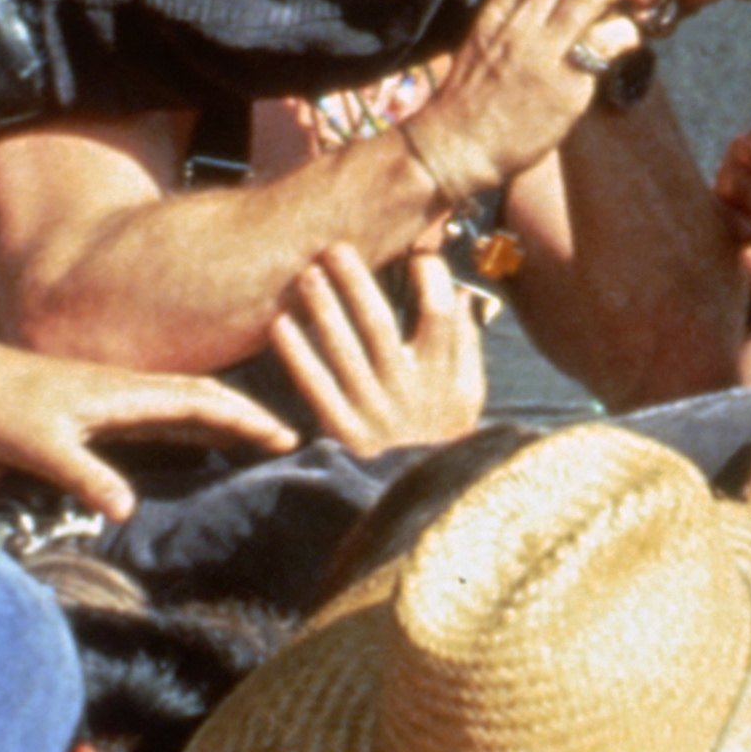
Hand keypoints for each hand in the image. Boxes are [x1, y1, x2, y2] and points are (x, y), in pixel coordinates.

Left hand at [0, 338, 295, 521]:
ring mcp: (118, 394)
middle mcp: (130, 389)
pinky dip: (195, 422)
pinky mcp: (103, 403)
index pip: (202, 402)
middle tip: (287, 440)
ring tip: (258, 440)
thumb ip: (86, 476)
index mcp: (125, 394)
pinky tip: (200, 439)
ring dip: (226, 416)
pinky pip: (163, 410)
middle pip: (205, 397)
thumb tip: (128, 512)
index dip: (246, 418)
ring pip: (187, 401)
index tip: (284, 436)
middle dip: (250, 415)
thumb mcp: (40, 449)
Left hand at [270, 245, 486, 458]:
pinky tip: (281, 326)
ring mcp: (376, 412)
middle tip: (335, 248)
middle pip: (381, 325)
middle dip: (358, 283)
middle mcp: (411, 390)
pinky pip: (318, 388)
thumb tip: (459, 292)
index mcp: (445, 376)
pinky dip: (298, 357)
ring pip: (346, 350)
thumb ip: (467, 343)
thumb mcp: (469, 393)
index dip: (428, 279)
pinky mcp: (346, 433)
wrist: (431, 504)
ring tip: (306, 275)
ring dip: (324, 309)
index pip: (440, 315)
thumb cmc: (447, 436)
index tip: (415, 253)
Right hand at [405, 0, 668, 197]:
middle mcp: (517, 21)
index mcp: (498, 8)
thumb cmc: (474, 99)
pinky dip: (631, 31)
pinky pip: (604, 46)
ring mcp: (539, 50)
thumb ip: (518, 17)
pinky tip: (649, 27)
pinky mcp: (561, 83)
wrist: (454, 146)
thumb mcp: (487, 43)